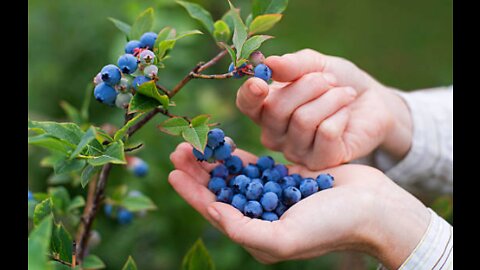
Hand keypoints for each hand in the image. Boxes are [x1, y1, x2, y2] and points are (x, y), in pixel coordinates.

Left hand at [168, 143, 429, 268]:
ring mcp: (273, 195)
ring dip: (214, 161)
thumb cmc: (331, 226)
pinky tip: (223, 144)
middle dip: (198, 172)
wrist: (372, 208)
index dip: (191, 193)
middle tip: (179, 150)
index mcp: (257, 234)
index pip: (215, 212)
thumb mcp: (284, 237)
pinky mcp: (286, 178)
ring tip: (194, 143)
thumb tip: (213, 212)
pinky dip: (239, 156)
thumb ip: (245, 229)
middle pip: (221, 191)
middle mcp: (262, 216)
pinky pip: (256, 165)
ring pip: (235, 176)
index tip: (172, 173)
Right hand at [236, 49, 412, 169]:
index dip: (249, 95)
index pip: (246, 105)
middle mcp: (275, 134)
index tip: (260, 82)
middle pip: (277, 109)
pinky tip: (346, 114)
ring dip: (330, 98)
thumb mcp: (316, 65)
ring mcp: (296, 151)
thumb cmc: (337, 82)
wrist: (372, 102)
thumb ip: (293, 65)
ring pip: (303, 121)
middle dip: (308, 85)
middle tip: (329, 80)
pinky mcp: (320, 162)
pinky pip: (326, 133)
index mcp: (266, 108)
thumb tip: (269, 64)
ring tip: (344, 94)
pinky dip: (341, 114)